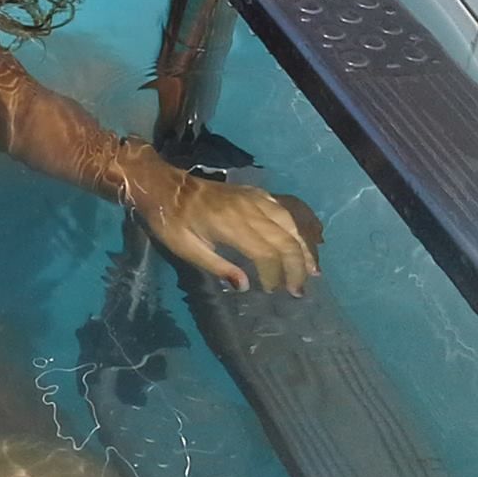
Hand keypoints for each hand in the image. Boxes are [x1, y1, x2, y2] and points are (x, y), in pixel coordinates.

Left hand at [138, 175, 322, 294]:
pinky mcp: (254, 193)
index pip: (266, 253)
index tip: (274, 291)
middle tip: (299, 290)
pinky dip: (297, 227)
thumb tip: (245, 286)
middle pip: (285, 240)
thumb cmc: (170, 221)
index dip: (275, 275)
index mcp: (230, 224)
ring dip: (303, 248)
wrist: (164, 185)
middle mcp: (248, 209)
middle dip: (297, 267)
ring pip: (290, 223)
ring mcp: (254, 198)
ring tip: (312, 270)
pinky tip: (301, 240)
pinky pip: (283, 209)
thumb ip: (217, 267)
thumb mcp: (185, 248)